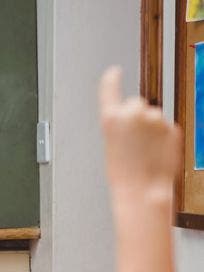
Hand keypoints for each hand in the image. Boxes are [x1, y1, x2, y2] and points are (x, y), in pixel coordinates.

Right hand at [98, 66, 181, 197]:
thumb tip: (135, 119)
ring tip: (144, 151)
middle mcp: (133, 113)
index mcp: (112, 118)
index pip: (110, 89)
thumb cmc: (124, 174)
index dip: (112, 79)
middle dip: (136, 117)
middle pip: (136, 104)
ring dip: (151, 130)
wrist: (143, 189)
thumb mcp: (111, 145)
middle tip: (134, 140)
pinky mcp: (172, 127)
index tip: (114, 72)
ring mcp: (155, 119)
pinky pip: (166, 128)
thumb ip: (121, 125)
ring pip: (153, 117)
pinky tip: (156, 153)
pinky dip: (163, 138)